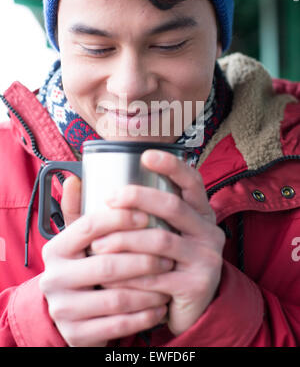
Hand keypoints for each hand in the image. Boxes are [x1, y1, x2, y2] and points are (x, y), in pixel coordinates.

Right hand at [39, 178, 170, 346]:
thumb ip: (78, 211)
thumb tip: (74, 178)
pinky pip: (119, 325)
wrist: (70, 314)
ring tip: (169, 277)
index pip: (89, 226)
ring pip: (117, 298)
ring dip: (150, 288)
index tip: (146, 214)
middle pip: (107, 264)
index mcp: (56, 249)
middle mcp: (54, 278)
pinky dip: (145, 315)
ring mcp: (63, 309)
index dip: (120, 218)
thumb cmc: (82, 267)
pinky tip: (161, 305)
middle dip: (143, 258)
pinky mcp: (76, 335)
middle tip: (169, 253)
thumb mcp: (77, 240)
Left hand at [91, 149, 225, 336]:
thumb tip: (74, 180)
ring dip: (125, 242)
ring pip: (161, 241)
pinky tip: (108, 277)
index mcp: (200, 213)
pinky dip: (128, 276)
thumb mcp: (152, 233)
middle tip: (109, 199)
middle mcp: (208, 231)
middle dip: (138, 198)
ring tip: (98, 247)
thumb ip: (118, 210)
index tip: (146, 155)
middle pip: (173, 206)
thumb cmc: (161, 261)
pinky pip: (156, 277)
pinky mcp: (197, 285)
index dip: (172, 165)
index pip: (192, 181)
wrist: (186, 308)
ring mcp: (206, 258)